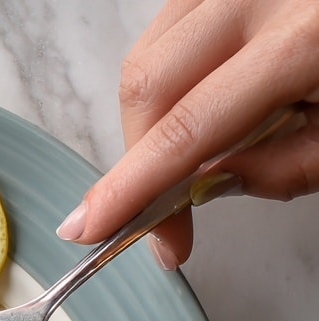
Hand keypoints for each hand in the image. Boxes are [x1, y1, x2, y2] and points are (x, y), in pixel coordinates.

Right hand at [56, 0, 318, 266]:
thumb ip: (282, 167)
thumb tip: (203, 185)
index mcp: (307, 37)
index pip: (188, 128)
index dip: (131, 187)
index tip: (91, 228)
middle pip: (149, 84)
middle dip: (136, 160)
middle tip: (157, 218)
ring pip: (151, 52)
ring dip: (149, 120)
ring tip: (186, 159)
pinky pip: (172, 25)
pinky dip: (170, 76)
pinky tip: (198, 105)